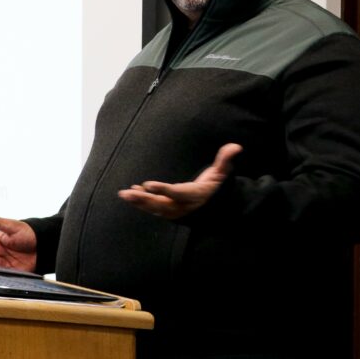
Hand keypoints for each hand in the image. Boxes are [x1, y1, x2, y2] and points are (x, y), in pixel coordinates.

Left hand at [118, 143, 240, 218]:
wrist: (220, 211)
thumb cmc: (219, 188)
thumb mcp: (224, 175)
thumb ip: (226, 160)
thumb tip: (236, 146)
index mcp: (195, 196)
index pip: (177, 193)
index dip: (162, 190)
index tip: (147, 185)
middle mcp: (183, 206)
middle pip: (161, 205)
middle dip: (143, 200)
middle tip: (126, 193)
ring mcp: (176, 211)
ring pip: (155, 208)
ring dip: (139, 202)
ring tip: (123, 194)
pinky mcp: (171, 212)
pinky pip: (155, 208)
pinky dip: (142, 202)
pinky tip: (131, 193)